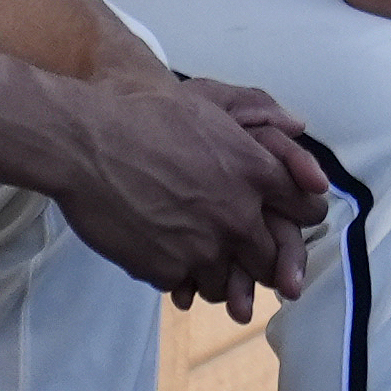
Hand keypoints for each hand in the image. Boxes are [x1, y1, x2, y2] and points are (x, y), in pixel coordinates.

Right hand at [45, 76, 330, 319]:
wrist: (84, 142)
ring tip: (196, 258)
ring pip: (228, 280)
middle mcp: (239, 216)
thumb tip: (299, 125)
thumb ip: (260, 119)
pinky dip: (177, 276)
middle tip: (245, 253)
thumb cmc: (142, 114)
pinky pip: (185, 285)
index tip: (292, 219)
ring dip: (218, 272)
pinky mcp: (169, 270)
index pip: (307, 208)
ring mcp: (205, 248)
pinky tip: (161, 257)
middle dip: (263, 257)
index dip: (301, 215)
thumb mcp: (209, 106)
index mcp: (256, 172)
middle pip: (273, 256)